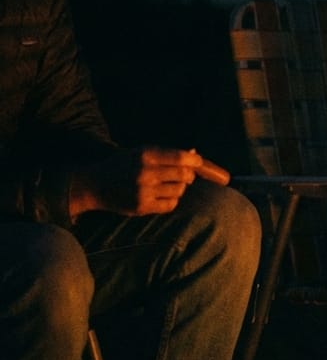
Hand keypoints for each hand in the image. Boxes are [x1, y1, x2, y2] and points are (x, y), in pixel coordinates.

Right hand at [69, 147, 216, 217]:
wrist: (94, 185)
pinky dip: (170, 201)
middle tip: (182, 176)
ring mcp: (143, 191)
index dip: (196, 161)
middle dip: (188, 176)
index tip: (198, 163)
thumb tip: (194, 152)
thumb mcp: (141, 152)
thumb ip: (167, 153)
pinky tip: (159, 196)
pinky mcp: (142, 207)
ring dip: (178, 188)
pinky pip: (171, 205)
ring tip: (165, 186)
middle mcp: (145, 172)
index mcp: (146, 155)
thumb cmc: (123, 165)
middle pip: (185, 175)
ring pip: (180, 191)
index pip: (182, 157)